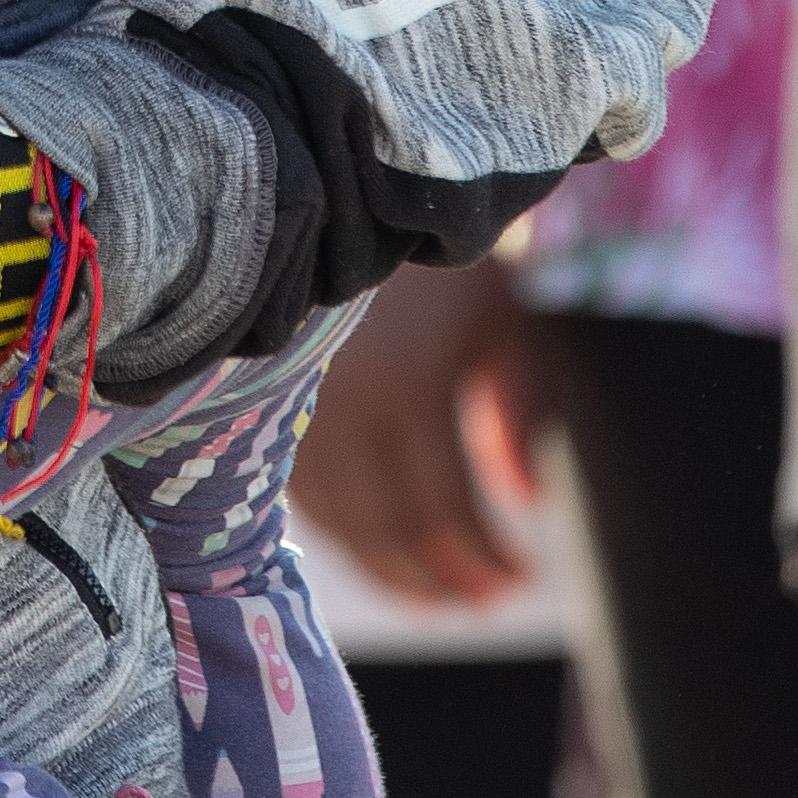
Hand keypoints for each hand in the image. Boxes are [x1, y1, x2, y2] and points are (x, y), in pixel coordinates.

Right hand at [287, 258, 540, 606]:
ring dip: (390, 571)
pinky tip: (375, 549)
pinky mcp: (269, 405)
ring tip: (435, 597)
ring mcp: (298, 408)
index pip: (447, 507)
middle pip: (391, 529)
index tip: (525, 579)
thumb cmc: (452, 257)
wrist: (360, 194)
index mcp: (409, 388)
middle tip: (484, 604)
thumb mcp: (507, 323)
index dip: (486, 555)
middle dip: (443, 578)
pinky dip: (341, 533)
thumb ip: (521, 412)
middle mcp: (344, 407)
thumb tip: (527, 500)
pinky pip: (301, 493)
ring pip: (339, 521)